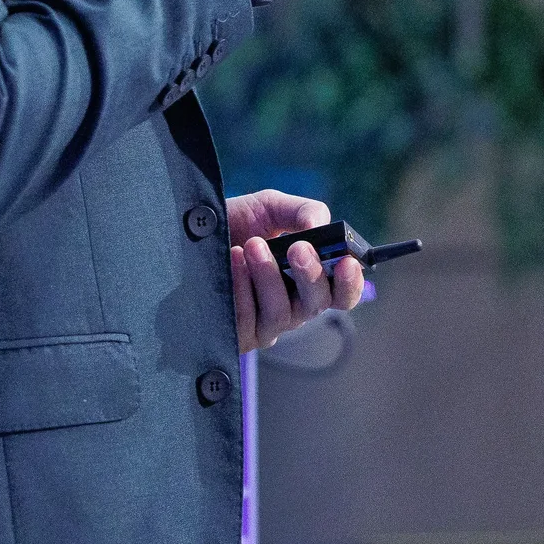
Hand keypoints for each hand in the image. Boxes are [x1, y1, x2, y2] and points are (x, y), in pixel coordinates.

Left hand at [225, 188, 365, 354]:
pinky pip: (246, 320)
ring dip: (268, 277)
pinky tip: (232, 263)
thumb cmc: (237, 221)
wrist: (193, 234)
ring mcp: (266, 325)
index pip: (342, 294)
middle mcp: (293, 307)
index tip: (345, 262)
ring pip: (280, 313)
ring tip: (251, 246)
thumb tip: (320, 227)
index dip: (350, 283)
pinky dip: (241, 289)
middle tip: (297, 247)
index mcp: (310, 280)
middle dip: (309, 275)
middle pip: (317, 305)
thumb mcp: (272, 207)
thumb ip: (304, 211)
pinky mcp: (237, 336)